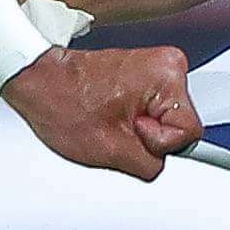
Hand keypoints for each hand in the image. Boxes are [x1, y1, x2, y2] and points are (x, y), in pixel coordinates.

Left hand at [1, 45, 199, 182]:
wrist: (40, 80)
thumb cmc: (65, 104)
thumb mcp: (113, 152)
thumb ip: (152, 164)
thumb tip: (167, 164)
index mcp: (167, 77)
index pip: (189, 134)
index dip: (157, 144)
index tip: (130, 133)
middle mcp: (168, 65)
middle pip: (179, 126)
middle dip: (147, 137)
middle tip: (115, 127)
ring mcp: (156, 66)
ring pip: (165, 121)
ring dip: (137, 129)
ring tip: (108, 119)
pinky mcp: (144, 73)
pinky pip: (152, 111)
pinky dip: (131, 119)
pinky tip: (109, 113)